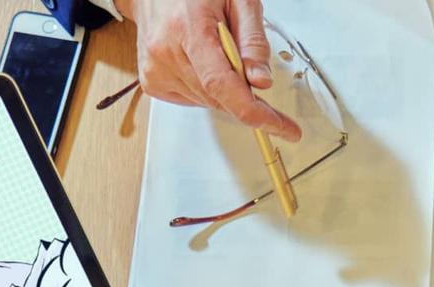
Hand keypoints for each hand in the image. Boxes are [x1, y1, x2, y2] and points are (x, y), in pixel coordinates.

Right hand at [122, 0, 301, 140]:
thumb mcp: (238, 0)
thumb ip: (253, 39)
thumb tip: (261, 81)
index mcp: (189, 27)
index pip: (222, 83)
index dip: (253, 111)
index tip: (280, 127)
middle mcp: (166, 51)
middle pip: (218, 97)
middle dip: (246, 98)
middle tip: (258, 81)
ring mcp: (156, 70)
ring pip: (208, 102)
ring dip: (225, 90)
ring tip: (221, 56)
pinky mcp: (152, 83)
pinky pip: (193, 100)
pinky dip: (207, 90)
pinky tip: (202, 64)